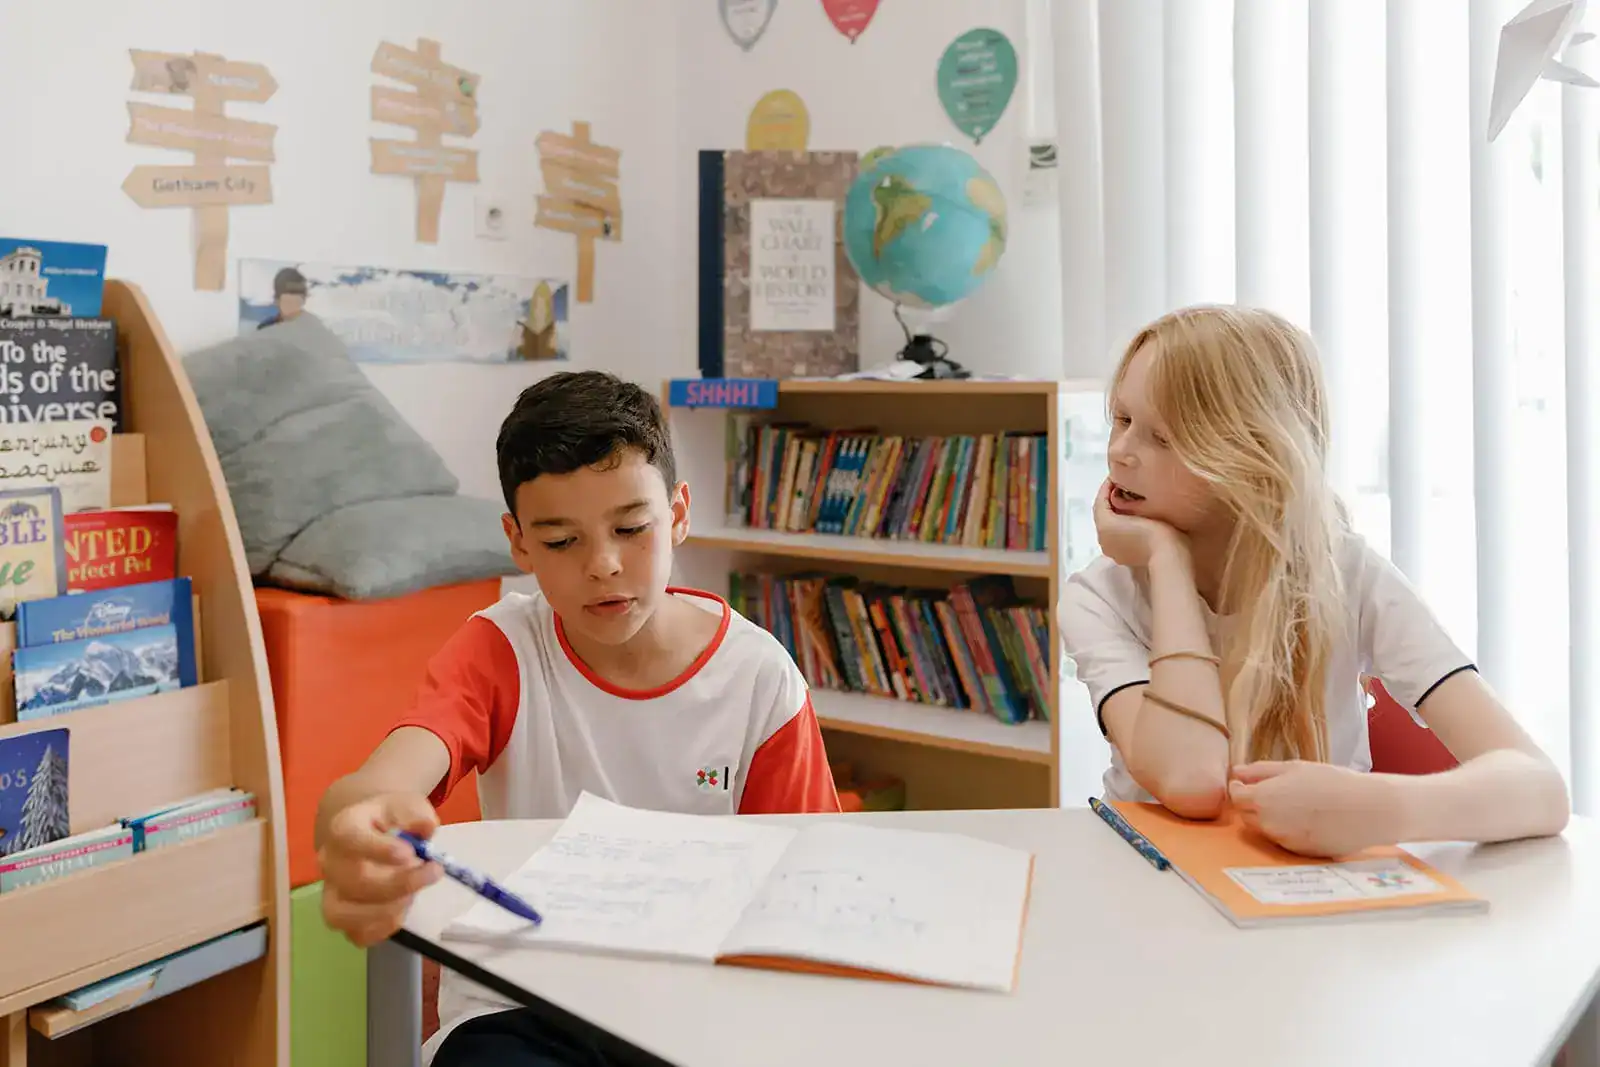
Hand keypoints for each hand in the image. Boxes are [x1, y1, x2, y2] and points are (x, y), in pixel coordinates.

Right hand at [318, 792, 442, 946]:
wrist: (375, 832)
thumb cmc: (391, 820)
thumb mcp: (407, 805)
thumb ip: (416, 814)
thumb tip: (425, 828)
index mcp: (343, 828)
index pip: (350, 838)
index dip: (379, 849)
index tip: (409, 853)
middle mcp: (330, 862)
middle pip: (355, 881)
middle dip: (400, 883)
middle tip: (432, 872)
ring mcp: (331, 892)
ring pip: (347, 914)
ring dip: (389, 909)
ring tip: (413, 895)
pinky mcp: (341, 917)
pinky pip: (357, 934)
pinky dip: (383, 928)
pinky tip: (401, 911)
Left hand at [1092, 479, 1186, 568]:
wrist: (1170, 556)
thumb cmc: (1158, 531)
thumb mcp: (1139, 508)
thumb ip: (1124, 498)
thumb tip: (1120, 491)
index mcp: (1103, 526)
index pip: (1100, 500)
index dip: (1107, 486)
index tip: (1116, 476)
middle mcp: (1103, 540)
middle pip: (1104, 514)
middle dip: (1111, 500)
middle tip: (1123, 486)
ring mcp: (1113, 550)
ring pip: (1110, 525)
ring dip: (1116, 513)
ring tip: (1130, 500)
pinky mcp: (1123, 557)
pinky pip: (1118, 536)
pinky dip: (1122, 525)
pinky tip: (1135, 518)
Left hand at [1228, 761, 1400, 857]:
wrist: (1367, 810)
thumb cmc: (1331, 782)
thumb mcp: (1293, 768)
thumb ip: (1260, 771)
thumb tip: (1236, 772)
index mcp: (1262, 799)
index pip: (1235, 797)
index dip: (1239, 787)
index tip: (1247, 781)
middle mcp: (1267, 824)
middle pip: (1245, 815)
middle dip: (1251, 804)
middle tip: (1272, 792)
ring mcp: (1282, 841)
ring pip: (1263, 829)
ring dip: (1268, 818)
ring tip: (1293, 805)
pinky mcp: (1298, 853)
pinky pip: (1282, 840)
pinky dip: (1286, 830)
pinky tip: (1306, 820)